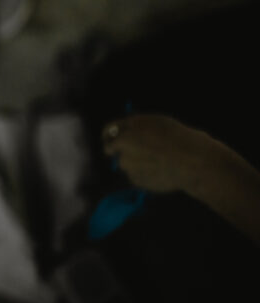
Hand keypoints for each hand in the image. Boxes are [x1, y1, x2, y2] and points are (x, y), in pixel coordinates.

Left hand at [102, 114, 217, 193]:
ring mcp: (127, 162)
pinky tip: (161, 172)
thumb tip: (125, 134)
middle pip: (110, 148)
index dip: (110, 135)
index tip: (111, 139)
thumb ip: (138, 128)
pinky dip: (143, 175)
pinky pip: (135, 176)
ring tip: (158, 162)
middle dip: (116, 151)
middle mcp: (123, 143)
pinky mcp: (134, 179)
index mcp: (129, 126)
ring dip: (133, 163)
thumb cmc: (181, 139)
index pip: (109, 129)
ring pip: (124, 163)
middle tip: (129, 153)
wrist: (194, 161)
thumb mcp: (158, 124)